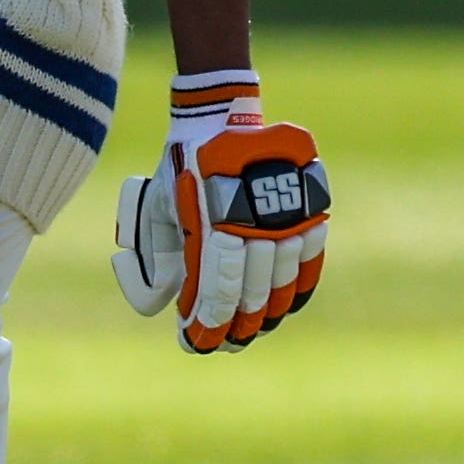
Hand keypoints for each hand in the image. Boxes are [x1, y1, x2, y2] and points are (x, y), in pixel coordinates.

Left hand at [112, 71, 328, 351]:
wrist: (219, 119)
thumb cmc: (180, 171)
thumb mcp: (155, 210)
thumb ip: (154, 258)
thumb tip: (167, 307)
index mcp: (210, 221)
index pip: (214, 291)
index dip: (208, 324)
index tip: (196, 343)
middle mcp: (251, 221)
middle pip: (250, 294)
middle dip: (235, 328)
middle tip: (223, 344)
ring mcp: (284, 215)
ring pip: (281, 283)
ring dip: (265, 314)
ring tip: (251, 332)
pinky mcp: (309, 208)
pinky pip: (309, 260)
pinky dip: (298, 287)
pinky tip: (285, 308)